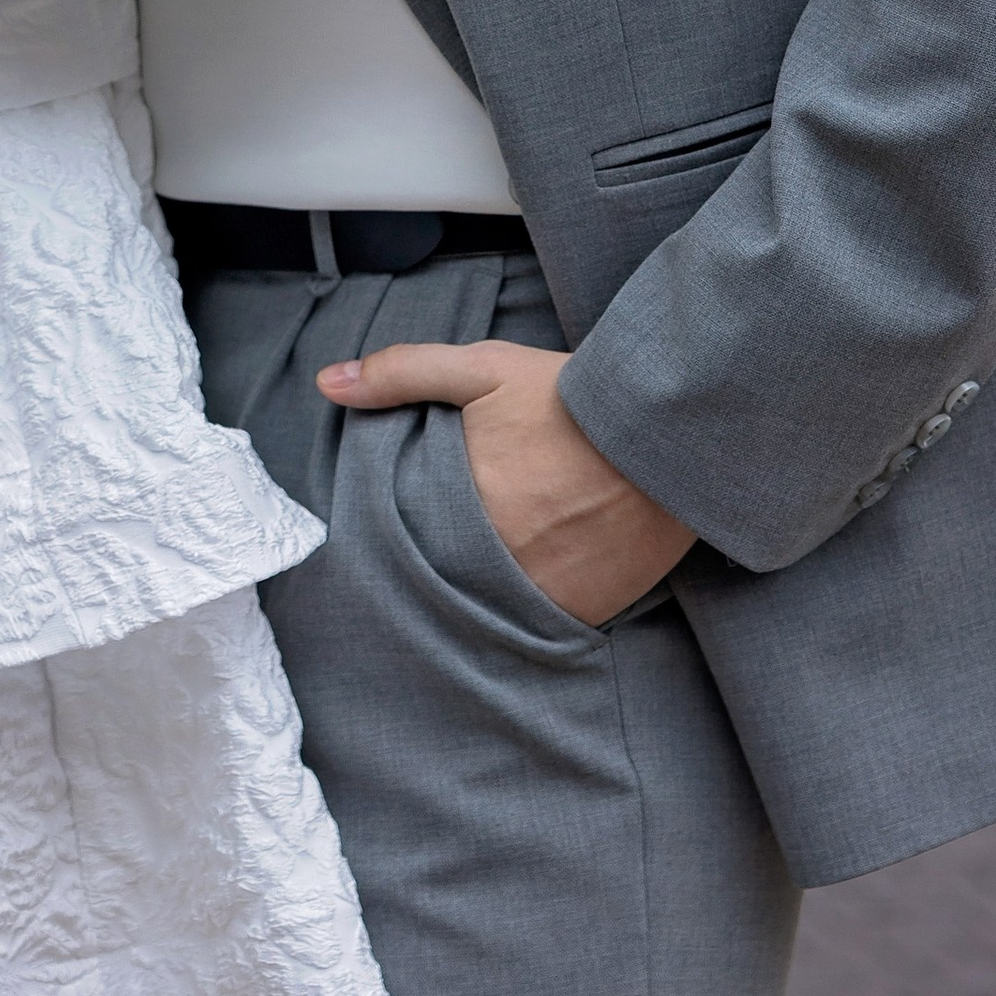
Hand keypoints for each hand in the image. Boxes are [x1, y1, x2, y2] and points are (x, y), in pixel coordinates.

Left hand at [319, 338, 695, 626]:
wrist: (668, 434)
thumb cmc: (571, 398)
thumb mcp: (484, 369)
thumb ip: (404, 373)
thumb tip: (327, 382)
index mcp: (461, 507)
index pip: (405, 541)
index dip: (404, 534)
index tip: (412, 523)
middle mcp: (496, 563)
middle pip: (444, 578)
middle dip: (442, 566)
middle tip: (459, 543)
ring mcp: (542, 596)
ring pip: (490, 607)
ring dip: (483, 593)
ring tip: (496, 565)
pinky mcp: (586, 614)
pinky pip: (541, 626)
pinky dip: (532, 610)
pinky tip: (537, 578)